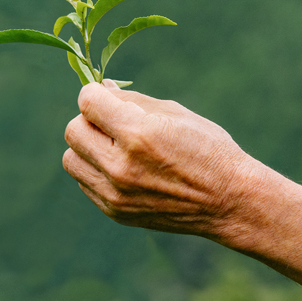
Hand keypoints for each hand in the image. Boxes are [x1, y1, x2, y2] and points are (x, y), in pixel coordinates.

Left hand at [63, 81, 255, 240]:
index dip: (96, 93)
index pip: (87, 101)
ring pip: (72, 158)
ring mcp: (115, 193)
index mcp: (138, 134)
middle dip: (91, 119)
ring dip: (89, 147)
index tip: (108, 97)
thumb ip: (134, 101)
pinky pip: (86, 182)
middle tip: (115, 122)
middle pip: (73, 129)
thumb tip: (102, 88)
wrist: (229, 200)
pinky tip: (126, 168)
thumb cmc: (209, 150)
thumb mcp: (177, 114)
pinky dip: (98, 170)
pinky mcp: (115, 211)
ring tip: (117, 147)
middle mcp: (121, 165)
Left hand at [63, 82, 301, 300]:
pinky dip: (113, 172)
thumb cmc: (268, 174)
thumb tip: (130, 95)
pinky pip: (97, 184)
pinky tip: (155, 174)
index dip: (112, 88)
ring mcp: (140, 200)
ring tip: (153, 145)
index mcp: (167, 141)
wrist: (281, 231)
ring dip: (107, 142)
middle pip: (83, 121)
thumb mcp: (227, 131)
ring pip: (81, 155)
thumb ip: (175, 114)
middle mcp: (145, 170)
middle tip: (143, 113)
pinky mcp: (142, 220)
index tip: (132, 88)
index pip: (99, 97)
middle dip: (107, 111)